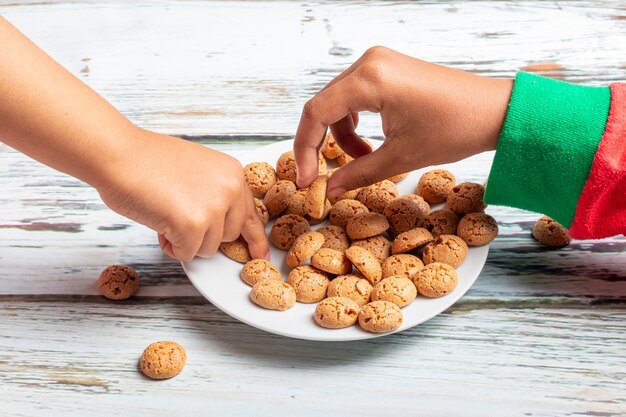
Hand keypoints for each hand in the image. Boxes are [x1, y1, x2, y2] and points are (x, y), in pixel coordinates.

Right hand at [97, 129, 268, 261]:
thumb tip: (220, 224)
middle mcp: (230, 189)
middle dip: (204, 234)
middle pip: (229, 235)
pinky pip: (186, 253)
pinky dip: (170, 246)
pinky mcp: (193, 225)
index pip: (251, 213)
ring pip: (209, 248)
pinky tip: (158, 225)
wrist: (118, 155)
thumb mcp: (197, 170)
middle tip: (178, 216)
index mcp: (232, 173)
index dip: (254, 237)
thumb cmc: (147, 161)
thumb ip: (214, 193)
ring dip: (185, 241)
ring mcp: (214, 207)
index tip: (259, 254)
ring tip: (165, 215)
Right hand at [293, 46, 512, 196]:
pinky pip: (356, 96)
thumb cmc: (455, 129)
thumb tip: (328, 190)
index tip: (307, 180)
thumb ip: (357, 174)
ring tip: (364, 159)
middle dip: (321, 144)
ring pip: (339, 102)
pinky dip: (355, 122)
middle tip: (323, 177)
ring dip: (342, 135)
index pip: (316, 113)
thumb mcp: (401, 158)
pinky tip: (371, 142)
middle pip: (324, 106)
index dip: (305, 150)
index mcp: (370, 78)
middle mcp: (370, 62)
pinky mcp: (389, 68)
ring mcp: (379, 62)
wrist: (495, 111)